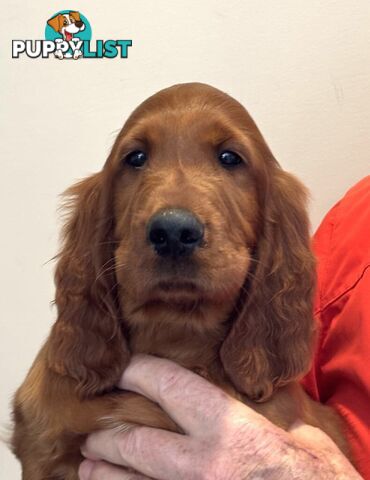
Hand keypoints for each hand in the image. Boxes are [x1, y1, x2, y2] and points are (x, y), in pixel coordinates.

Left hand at [79, 355, 359, 478]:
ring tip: (89, 462)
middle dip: (109, 434)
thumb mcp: (306, 437)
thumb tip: (259, 400)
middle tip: (94, 429)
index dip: (140, 370)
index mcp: (230, 430)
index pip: (171, 386)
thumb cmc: (315, 479)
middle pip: (137, 443)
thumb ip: (272, 416)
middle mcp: (202, 464)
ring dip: (105, 472)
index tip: (124, 365)